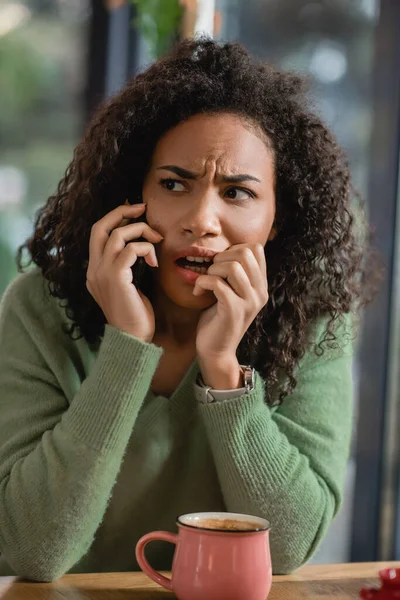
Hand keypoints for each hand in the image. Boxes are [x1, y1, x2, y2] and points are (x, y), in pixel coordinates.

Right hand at [86, 204, 162, 342]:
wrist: (132, 340)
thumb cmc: (135, 316)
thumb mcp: (127, 287)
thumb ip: (126, 267)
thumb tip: (140, 247)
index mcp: (94, 270)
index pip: (98, 233)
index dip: (115, 217)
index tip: (135, 212)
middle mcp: (93, 269)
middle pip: (100, 226)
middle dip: (122, 212)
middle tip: (143, 208)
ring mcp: (101, 273)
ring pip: (118, 234)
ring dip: (141, 231)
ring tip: (157, 240)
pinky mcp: (116, 278)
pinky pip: (131, 250)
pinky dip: (146, 249)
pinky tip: (155, 263)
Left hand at [194, 243, 267, 378]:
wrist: (216, 351)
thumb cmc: (218, 319)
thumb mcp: (233, 292)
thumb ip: (236, 274)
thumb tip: (227, 250)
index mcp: (261, 286)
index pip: (256, 249)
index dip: (234, 249)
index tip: (221, 263)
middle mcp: (260, 292)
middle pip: (246, 253)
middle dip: (222, 256)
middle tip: (211, 271)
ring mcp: (249, 302)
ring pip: (233, 266)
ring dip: (213, 269)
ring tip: (206, 282)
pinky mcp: (234, 311)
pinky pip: (217, 283)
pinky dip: (202, 282)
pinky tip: (197, 292)